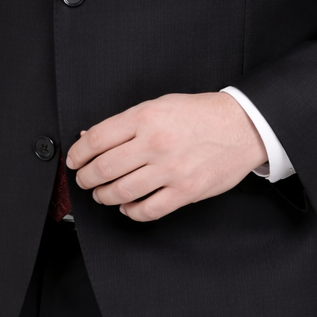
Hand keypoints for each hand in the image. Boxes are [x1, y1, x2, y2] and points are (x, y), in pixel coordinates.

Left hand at [65, 92, 269, 222]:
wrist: (242, 126)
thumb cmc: (201, 114)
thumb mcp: (160, 105)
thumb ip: (127, 123)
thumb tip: (92, 138)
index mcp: (145, 118)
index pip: (97, 139)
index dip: (78, 153)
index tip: (74, 160)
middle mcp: (155, 144)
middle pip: (103, 168)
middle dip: (86, 178)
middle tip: (83, 179)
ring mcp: (170, 170)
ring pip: (121, 192)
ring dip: (104, 196)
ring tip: (102, 194)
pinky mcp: (185, 192)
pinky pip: (148, 210)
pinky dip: (131, 212)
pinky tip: (128, 207)